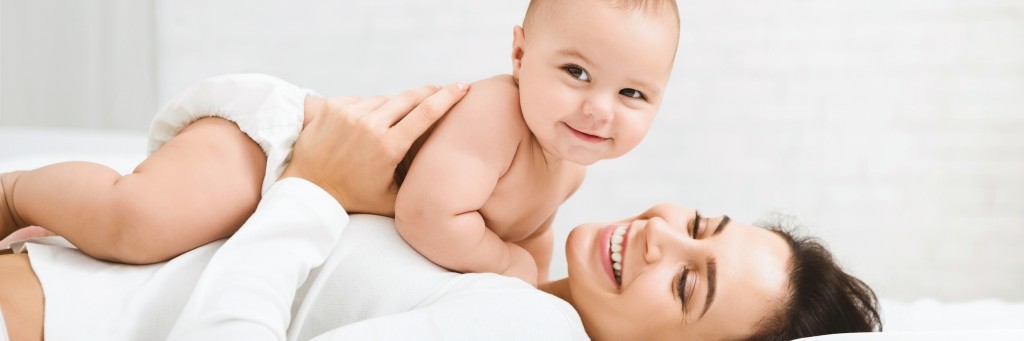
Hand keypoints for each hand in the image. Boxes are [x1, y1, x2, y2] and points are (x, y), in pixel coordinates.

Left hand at [282, 83, 468, 214]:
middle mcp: (370, 125)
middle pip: (410, 98)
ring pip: (385, 100)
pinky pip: (363, 101)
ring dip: (396, 107)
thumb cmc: (354, 198)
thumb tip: (444, 177)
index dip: (448, 96)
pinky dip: (371, 109)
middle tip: (441, 91)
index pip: (427, 112)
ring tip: (396, 122)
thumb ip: (417, 185)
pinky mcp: (334, 106)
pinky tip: (369, 125)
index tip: (463, 86)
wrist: (308, 188)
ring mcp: (350, 113)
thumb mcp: (392, 200)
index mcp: (389, 147)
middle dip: (429, 92)